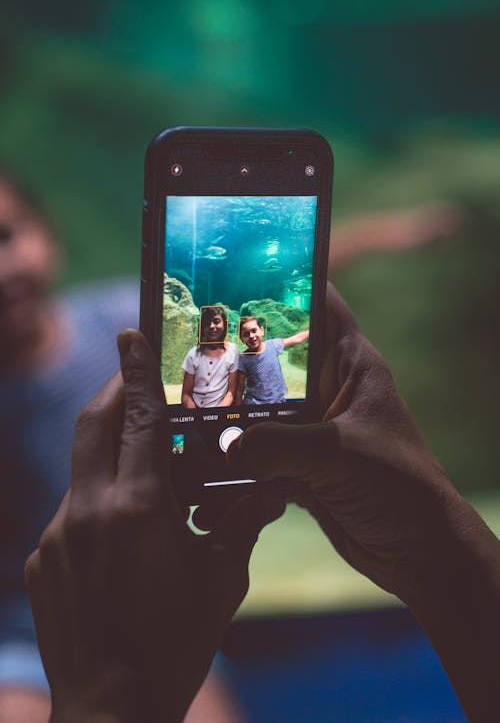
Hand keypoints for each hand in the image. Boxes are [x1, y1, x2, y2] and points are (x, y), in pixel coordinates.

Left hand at [25, 330, 282, 722]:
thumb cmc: (177, 642)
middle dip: (116, 391)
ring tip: (146, 468)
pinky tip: (124, 531)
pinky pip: (72, 509)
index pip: (138, 420)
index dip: (136, 372)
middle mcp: (89, 512)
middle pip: (94, 424)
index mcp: (138, 509)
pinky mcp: (43, 559)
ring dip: (111, 452)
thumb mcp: (221, 578)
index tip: (130, 333)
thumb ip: (240, 523)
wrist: (112, 709)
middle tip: (136, 376)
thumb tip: (268, 490)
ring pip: (83, 466)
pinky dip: (99, 499)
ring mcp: (58, 535)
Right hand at [228, 284, 499, 722]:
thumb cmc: (399, 488)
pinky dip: (235, 464)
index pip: (321, 304)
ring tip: (186, 415)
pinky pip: (258, 456)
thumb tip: (224, 446)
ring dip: (229, 420)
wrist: (416, 550)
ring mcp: (312, 430)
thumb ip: (280, 446)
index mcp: (351, 365)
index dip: (285, 284)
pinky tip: (205, 472)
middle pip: (275, 360)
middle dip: (236, 361)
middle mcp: (329, 391)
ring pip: (260, 411)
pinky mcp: (299, 466)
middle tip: (189, 353)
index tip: (237, 276)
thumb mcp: (339, 456)